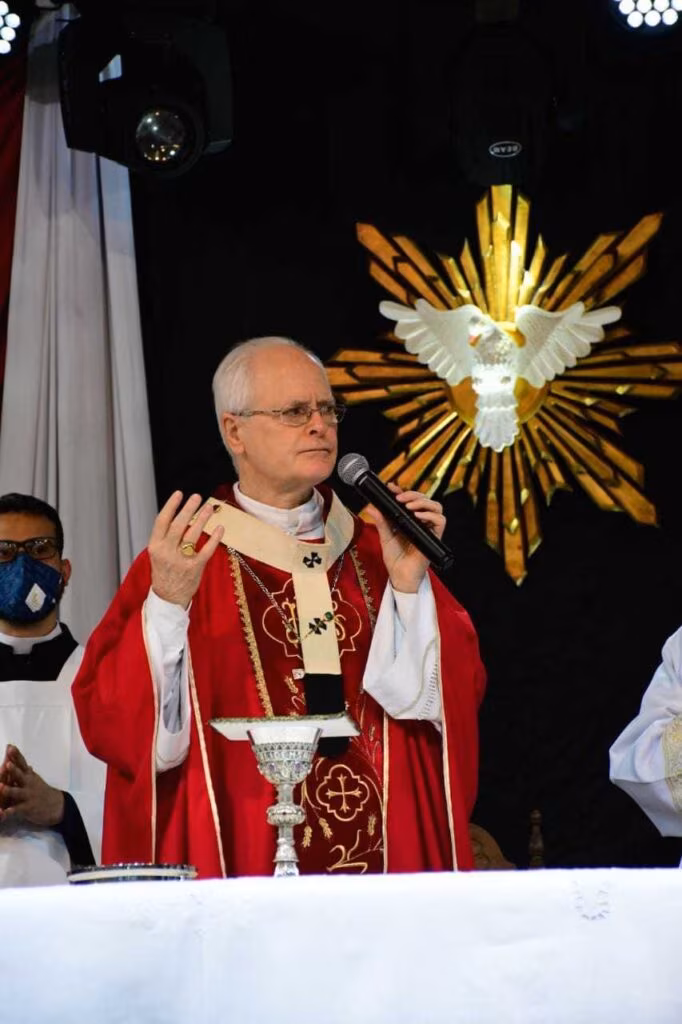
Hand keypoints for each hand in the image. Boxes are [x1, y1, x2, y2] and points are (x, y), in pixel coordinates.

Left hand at [0, 745, 64, 826]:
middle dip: (13, 770)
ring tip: (1, 787)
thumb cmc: (40, 790)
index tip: (10, 747)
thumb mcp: (34, 777)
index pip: (22, 763)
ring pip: (17, 792)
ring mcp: (28, 796)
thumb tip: (18, 754)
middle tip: (7, 764)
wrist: (56, 805)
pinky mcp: (27, 808)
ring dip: (9, 790)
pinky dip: (8, 812)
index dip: (16, 755)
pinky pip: (16, 810)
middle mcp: (29, 784)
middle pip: (20, 775)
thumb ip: (24, 768)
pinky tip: (2, 812)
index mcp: (29, 775)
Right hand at [148, 491, 224, 607]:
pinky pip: (206, 549)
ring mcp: (180, 560)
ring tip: (209, 508)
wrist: (168, 598)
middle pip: (178, 525)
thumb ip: (165, 537)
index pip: (162, 521)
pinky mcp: (194, 568)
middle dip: (188, 508)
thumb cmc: (164, 573)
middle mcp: (166, 552)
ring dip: (202, 519)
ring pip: (192, 534)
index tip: (179, 494)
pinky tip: (219, 528)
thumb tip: (178, 515)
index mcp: (155, 546)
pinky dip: (214, 538)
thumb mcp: (157, 554)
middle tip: (197, 497)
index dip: (171, 505)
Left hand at [366, 484, 445, 592]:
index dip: (403, 490)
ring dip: (422, 502)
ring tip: (409, 506)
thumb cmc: (394, 558)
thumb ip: (381, 521)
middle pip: (425, 499)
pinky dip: (430, 515)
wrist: (400, 576)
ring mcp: (429, 529)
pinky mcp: (435, 537)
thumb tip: (371, 506)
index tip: (391, 486)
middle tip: (399, 497)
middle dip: (413, 494)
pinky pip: (440, 521)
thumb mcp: (385, 536)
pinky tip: (418, 516)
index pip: (411, 499)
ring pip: (436, 506)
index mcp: (410, 519)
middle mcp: (421, 522)